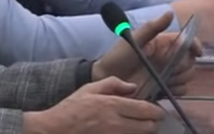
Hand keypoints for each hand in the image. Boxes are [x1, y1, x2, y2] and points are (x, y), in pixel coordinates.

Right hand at [22, 77, 164, 133]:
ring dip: (144, 131)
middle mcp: (115, 123)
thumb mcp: (89, 88)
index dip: (156, 111)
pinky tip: (128, 130)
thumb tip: (132, 87)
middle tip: (151, 119)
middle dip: (153, 123)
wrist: (55, 130)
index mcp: (112, 105)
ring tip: (140, 125)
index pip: (145, 110)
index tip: (157, 110)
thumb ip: (113, 84)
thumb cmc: (71, 108)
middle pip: (148, 127)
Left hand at [91, 11, 200, 94]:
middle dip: (184, 65)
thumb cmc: (117, 57)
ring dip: (179, 78)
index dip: (195, 45)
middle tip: (169, 68)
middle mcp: (168, 58)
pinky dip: (176, 90)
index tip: (196, 52)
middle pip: (190, 61)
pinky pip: (181, 90)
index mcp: (163, 43)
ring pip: (187, 76)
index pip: (187, 41)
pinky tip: (163, 88)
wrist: (105, 80)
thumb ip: (152, 28)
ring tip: (162, 78)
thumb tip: (170, 13)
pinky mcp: (165, 89)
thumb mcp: (134, 40)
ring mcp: (167, 74)